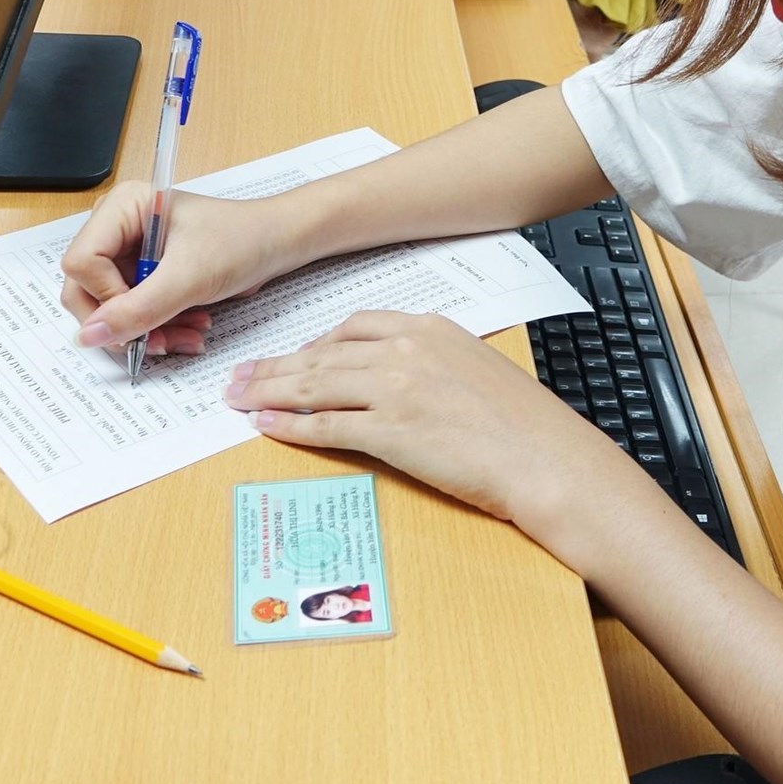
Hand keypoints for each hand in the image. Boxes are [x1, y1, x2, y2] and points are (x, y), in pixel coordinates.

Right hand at [60, 183, 300, 354]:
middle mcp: (117, 228)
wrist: (277, 243)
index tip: (143, 312)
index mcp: (122, 207)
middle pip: (86, 290)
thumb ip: (139, 308)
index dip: (106, 296)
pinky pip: (133, 313)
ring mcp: (129, 253)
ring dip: (147, 330)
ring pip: (110, 309)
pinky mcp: (144, 274)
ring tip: (188, 334)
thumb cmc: (242, 240)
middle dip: (126, 323)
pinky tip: (190, 327)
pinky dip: (159, 327)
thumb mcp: (191, 277)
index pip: (81, 263)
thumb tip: (90, 337)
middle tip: (161, 341)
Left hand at [224, 312, 627, 527]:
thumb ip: (434, 364)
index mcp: (430, 329)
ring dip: (268, 392)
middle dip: (275, 366)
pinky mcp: (391, 431)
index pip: (356, 327)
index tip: (295, 356)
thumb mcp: (476, 370)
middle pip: (323, 353)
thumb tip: (399, 381)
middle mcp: (408, 350)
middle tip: (240, 375)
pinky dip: (289, 425)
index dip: (316, 343)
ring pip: (314, 385)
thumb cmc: (524, 424)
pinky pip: (326, 425)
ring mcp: (396, 389)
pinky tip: (265, 425)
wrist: (545, 457)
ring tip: (237, 398)